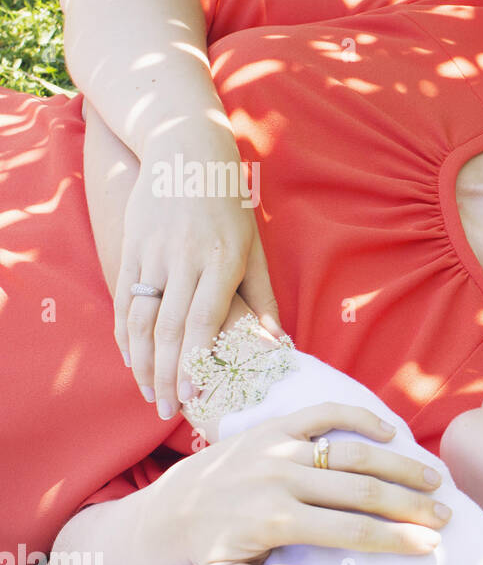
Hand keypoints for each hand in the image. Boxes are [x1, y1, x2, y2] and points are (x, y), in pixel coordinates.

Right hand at [115, 134, 282, 420]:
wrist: (187, 154)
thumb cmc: (230, 207)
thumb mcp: (255, 248)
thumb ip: (262, 298)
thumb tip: (276, 344)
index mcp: (220, 263)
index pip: (202, 324)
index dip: (196, 365)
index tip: (195, 398)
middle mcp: (184, 261)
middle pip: (168, 330)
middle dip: (166, 376)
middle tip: (168, 410)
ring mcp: (153, 255)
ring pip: (140, 319)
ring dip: (142, 363)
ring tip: (148, 394)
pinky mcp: (132, 249)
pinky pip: (124, 301)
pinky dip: (125, 335)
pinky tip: (132, 360)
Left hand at [150, 403, 450, 564]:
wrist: (171, 508)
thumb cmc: (211, 553)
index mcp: (276, 521)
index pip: (352, 531)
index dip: (396, 538)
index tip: (430, 545)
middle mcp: (282, 479)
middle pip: (363, 490)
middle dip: (411, 504)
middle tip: (445, 515)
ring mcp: (280, 447)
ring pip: (354, 452)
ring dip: (399, 464)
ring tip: (434, 479)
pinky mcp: (275, 425)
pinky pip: (325, 413)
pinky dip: (361, 419)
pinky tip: (391, 434)